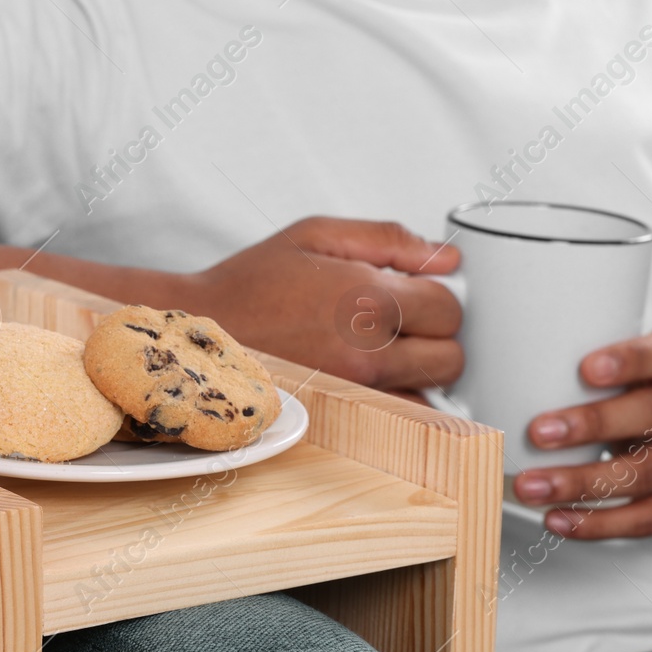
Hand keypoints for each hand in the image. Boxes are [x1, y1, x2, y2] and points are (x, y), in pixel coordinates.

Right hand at [175, 217, 462, 392]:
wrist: (201, 334)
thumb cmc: (251, 284)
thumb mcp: (317, 234)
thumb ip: (389, 238)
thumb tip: (445, 257)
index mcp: (367, 298)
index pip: (449, 308)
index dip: (436, 296)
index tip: (415, 293)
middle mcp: (366, 351)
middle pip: (450, 356)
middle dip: (436, 336)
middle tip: (404, 321)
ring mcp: (356, 390)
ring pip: (431, 392)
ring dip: (419, 371)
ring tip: (384, 348)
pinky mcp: (343, 415)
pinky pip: (401, 417)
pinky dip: (399, 398)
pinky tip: (373, 375)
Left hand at [511, 325, 651, 538]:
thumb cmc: (646, 400)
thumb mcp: (637, 370)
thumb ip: (588, 365)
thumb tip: (495, 373)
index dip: (632, 359)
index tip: (586, 369)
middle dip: (592, 424)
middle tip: (538, 432)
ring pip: (642, 473)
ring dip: (579, 482)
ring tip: (529, 486)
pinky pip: (645, 519)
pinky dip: (597, 524)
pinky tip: (557, 519)